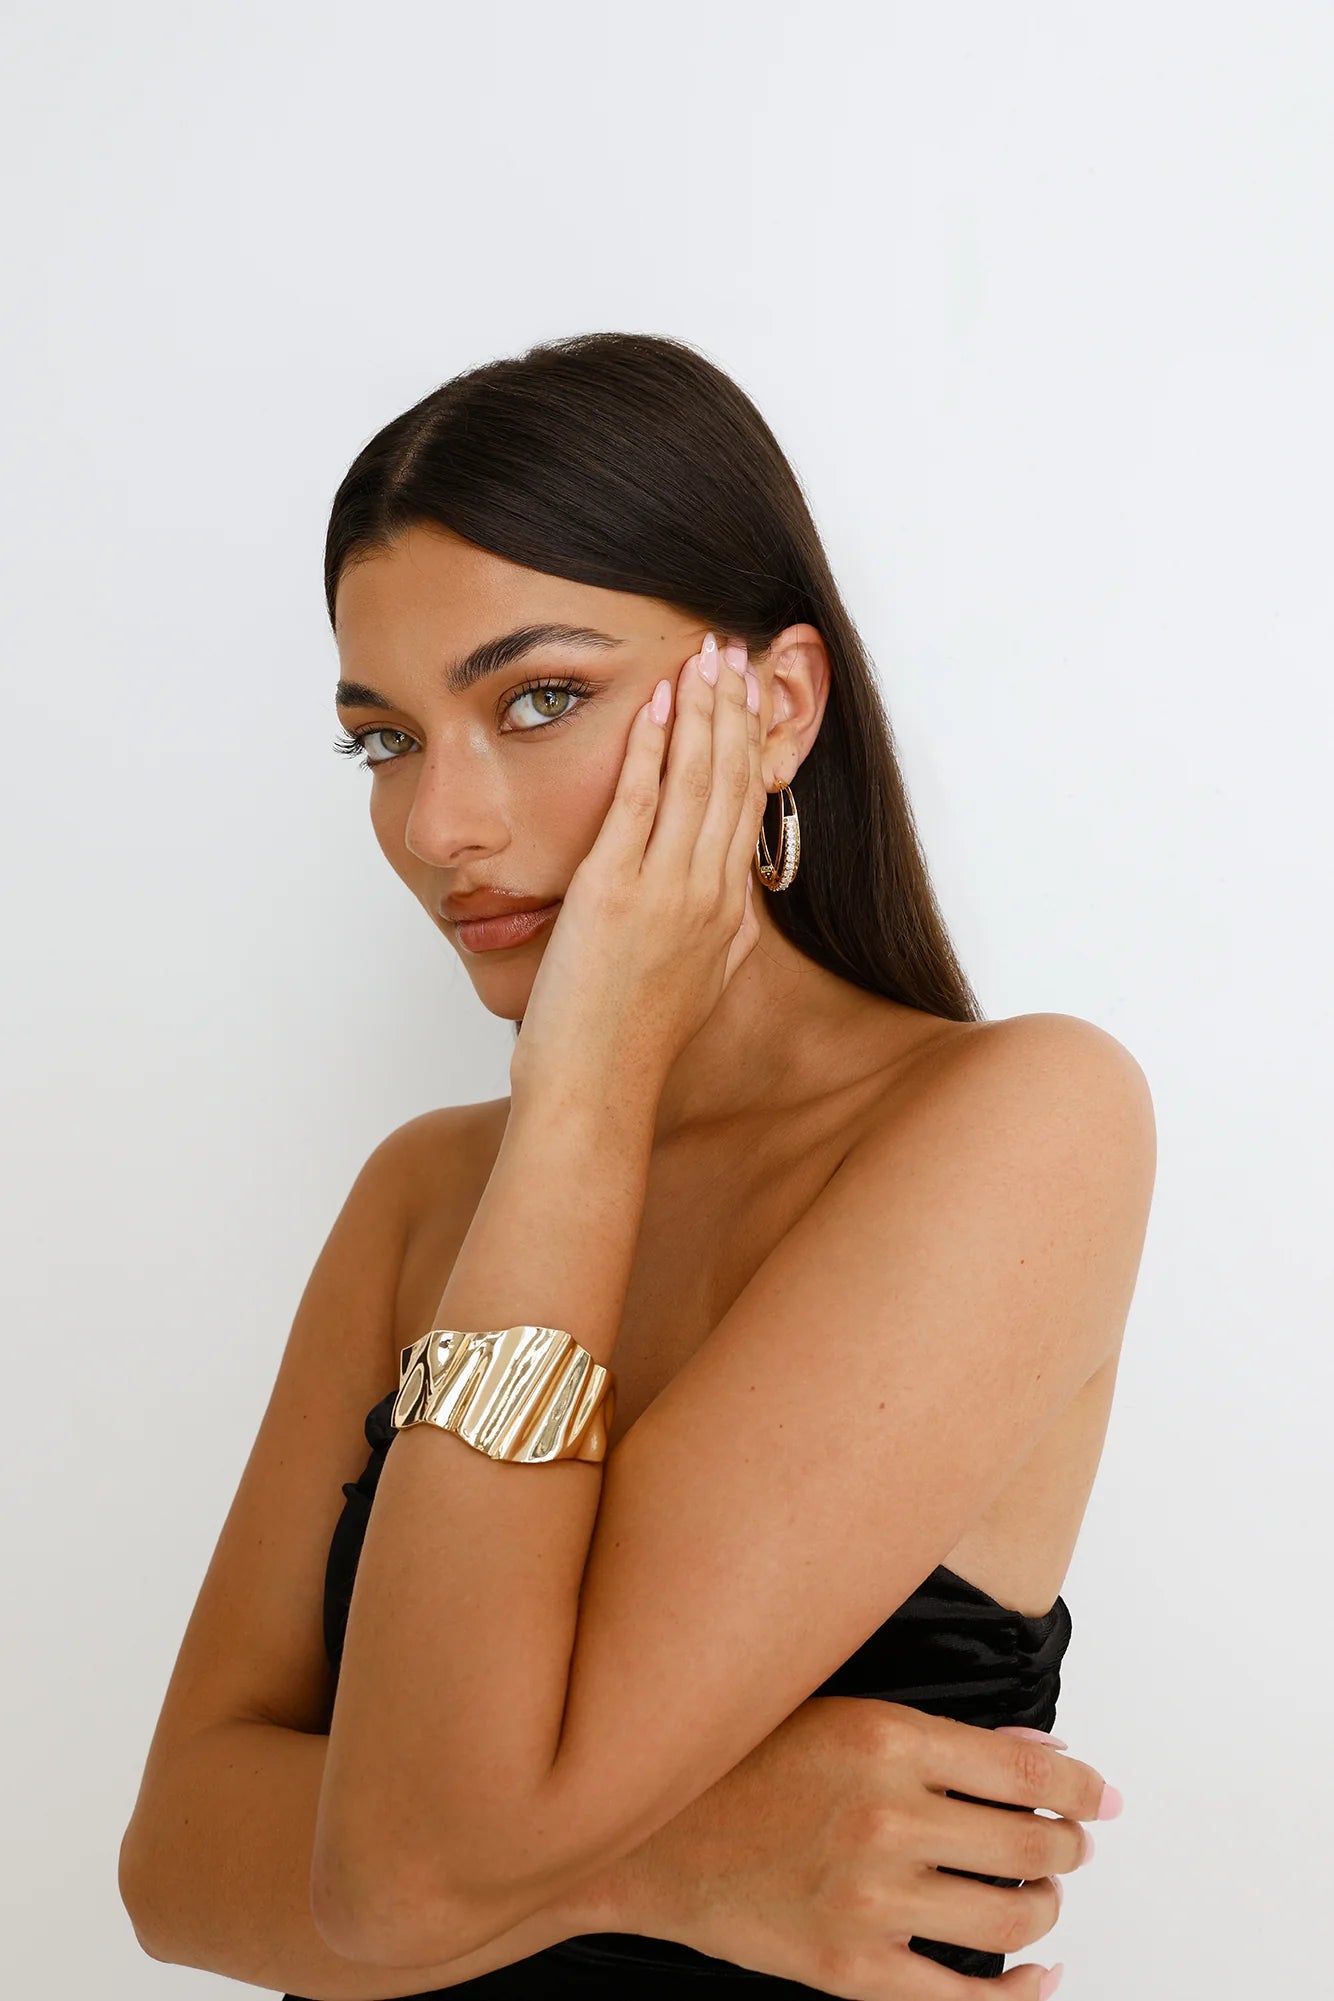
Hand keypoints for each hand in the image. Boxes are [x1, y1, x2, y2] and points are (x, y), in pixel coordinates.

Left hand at [509, 633, 765, 1110]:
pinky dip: (651, 751)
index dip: (753, 745)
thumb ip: (721, 937)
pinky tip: (656, 707)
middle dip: (735, 711)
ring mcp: (666, 893)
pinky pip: (641, 806)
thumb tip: (738, 907)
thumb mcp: (699, 984)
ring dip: (701, 713)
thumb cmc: (632, 1044)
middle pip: (734, 782)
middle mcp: (709, 896)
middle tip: (735, 651)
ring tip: (704, 657)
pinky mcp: (616, 894)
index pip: (750, 809)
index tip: (750, 697)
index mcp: (728, 914)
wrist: (597, 1087)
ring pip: (697, 783)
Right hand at [599, 1696, 1102, 1997]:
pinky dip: (1023, 1992)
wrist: (652, 1839)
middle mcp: (888, 1816)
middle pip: (1034, 1844)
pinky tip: (1037, 1974)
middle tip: (1068, 1846)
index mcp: (886, 1739)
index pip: (1025, 1768)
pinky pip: (969, 1998)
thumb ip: (942, 1740)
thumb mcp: (841, 1716)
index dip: (1081, 1788)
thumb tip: (1038, 1757)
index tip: (1103, 1799)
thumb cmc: (744, 1766)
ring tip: (1038, 1897)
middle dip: (1068, 1848)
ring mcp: (873, 1899)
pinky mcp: (855, 1970)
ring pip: (1015, 1919)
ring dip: (1047, 1910)